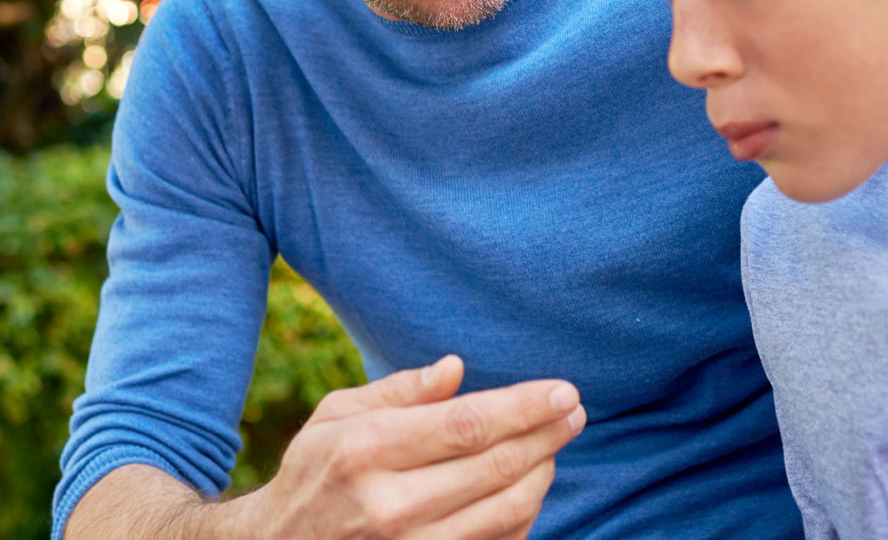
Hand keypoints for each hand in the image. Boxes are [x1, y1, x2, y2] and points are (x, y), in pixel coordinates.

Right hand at [231, 354, 584, 539]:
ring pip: (505, 513)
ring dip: (541, 476)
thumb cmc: (312, 475)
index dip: (524, 407)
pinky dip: (522, 518)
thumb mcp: (333, 417)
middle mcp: (388, 504)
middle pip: (495, 468)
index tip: (563, 391)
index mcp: (366, 449)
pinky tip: (529, 490)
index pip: (466, 425)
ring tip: (554, 448)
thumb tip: (456, 368)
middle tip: (575, 413)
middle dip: (546, 436)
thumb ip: (396, 392)